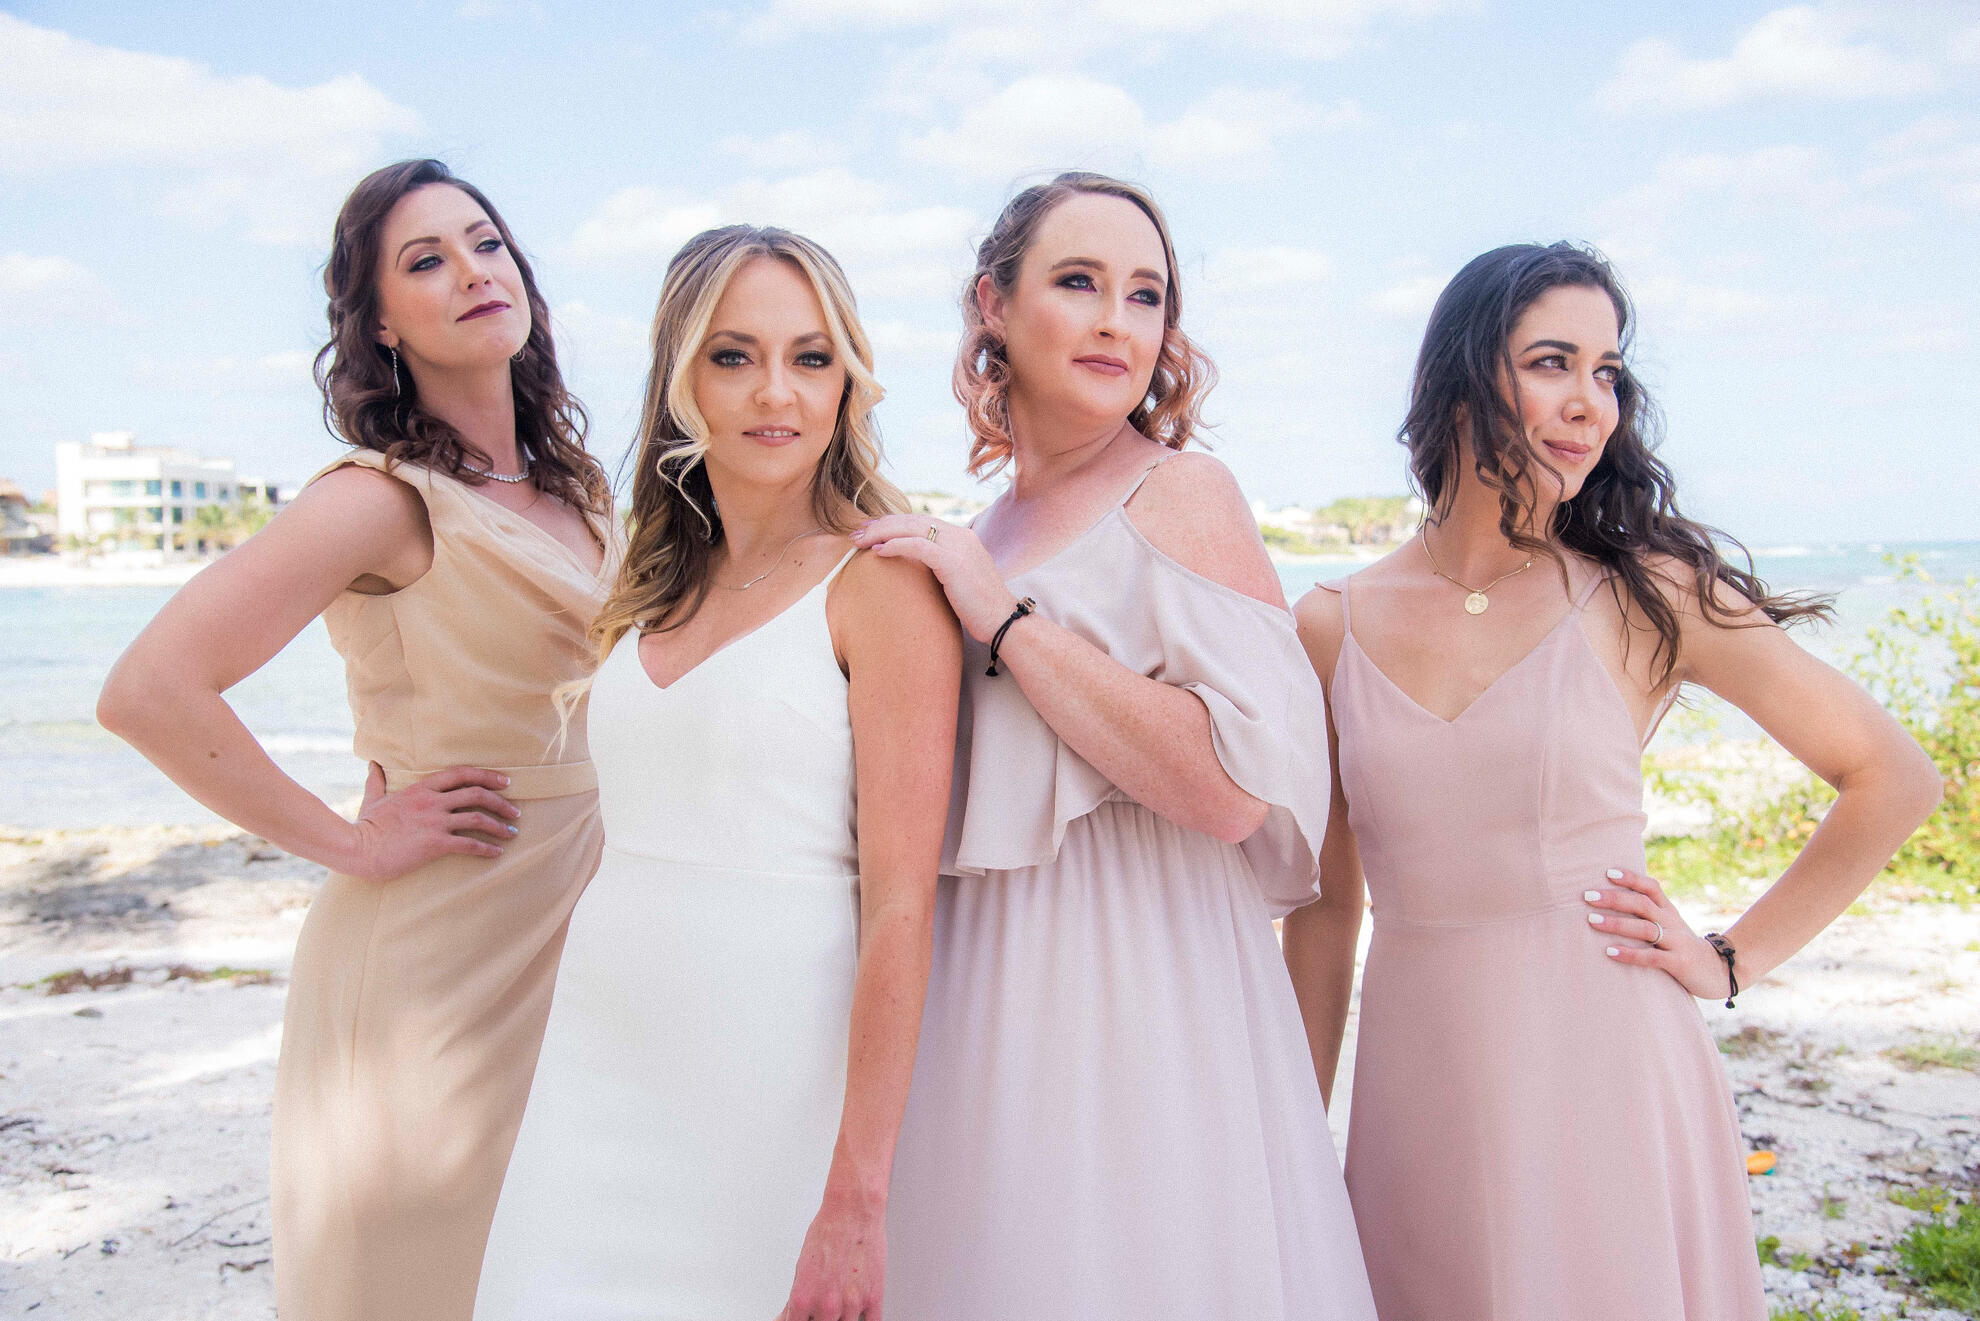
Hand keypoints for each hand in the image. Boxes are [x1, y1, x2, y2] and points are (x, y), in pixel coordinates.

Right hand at [339, 763, 519, 880]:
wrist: (356, 849)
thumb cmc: (365, 826)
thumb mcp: (373, 798)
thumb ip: (377, 780)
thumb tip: (373, 763)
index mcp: (421, 788)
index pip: (461, 773)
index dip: (487, 775)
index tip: (505, 782)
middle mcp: (431, 801)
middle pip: (476, 794)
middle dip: (501, 802)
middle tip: (516, 811)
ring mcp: (433, 821)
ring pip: (477, 818)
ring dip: (499, 825)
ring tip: (512, 833)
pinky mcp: (433, 843)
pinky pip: (468, 844)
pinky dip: (486, 849)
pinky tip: (496, 853)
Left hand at [776, 1196, 885, 1320]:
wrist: (853, 1212)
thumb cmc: (828, 1232)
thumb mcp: (801, 1268)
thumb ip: (797, 1300)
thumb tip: (788, 1316)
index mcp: (803, 1299)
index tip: (803, 1319)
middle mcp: (826, 1305)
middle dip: (819, 1319)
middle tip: (821, 1309)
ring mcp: (851, 1304)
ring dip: (841, 1320)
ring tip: (839, 1307)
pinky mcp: (873, 1298)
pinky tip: (857, 1315)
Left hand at [850, 515, 1013, 643]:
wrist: (1003, 621)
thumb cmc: (981, 608)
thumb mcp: (960, 580)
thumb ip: (943, 567)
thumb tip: (918, 571)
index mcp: (962, 537)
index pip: (922, 521)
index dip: (894, 523)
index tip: (872, 530)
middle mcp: (960, 536)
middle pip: (913, 520)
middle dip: (882, 523)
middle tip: (858, 531)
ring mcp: (958, 546)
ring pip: (912, 528)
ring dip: (882, 532)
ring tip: (860, 540)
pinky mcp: (953, 562)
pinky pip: (917, 546)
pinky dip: (895, 546)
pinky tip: (878, 551)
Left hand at [1583, 868, 1732, 999]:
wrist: (1722, 972)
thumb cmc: (1684, 948)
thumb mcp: (1670, 926)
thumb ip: (1649, 914)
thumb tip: (1613, 900)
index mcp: (1669, 911)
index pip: (1651, 888)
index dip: (1631, 878)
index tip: (1607, 873)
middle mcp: (1672, 922)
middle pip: (1642, 904)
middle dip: (1614, 899)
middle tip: (1587, 896)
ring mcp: (1677, 942)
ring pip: (1645, 928)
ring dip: (1617, 924)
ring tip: (1591, 921)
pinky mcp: (1679, 963)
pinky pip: (1652, 957)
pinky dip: (1630, 953)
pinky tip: (1610, 951)